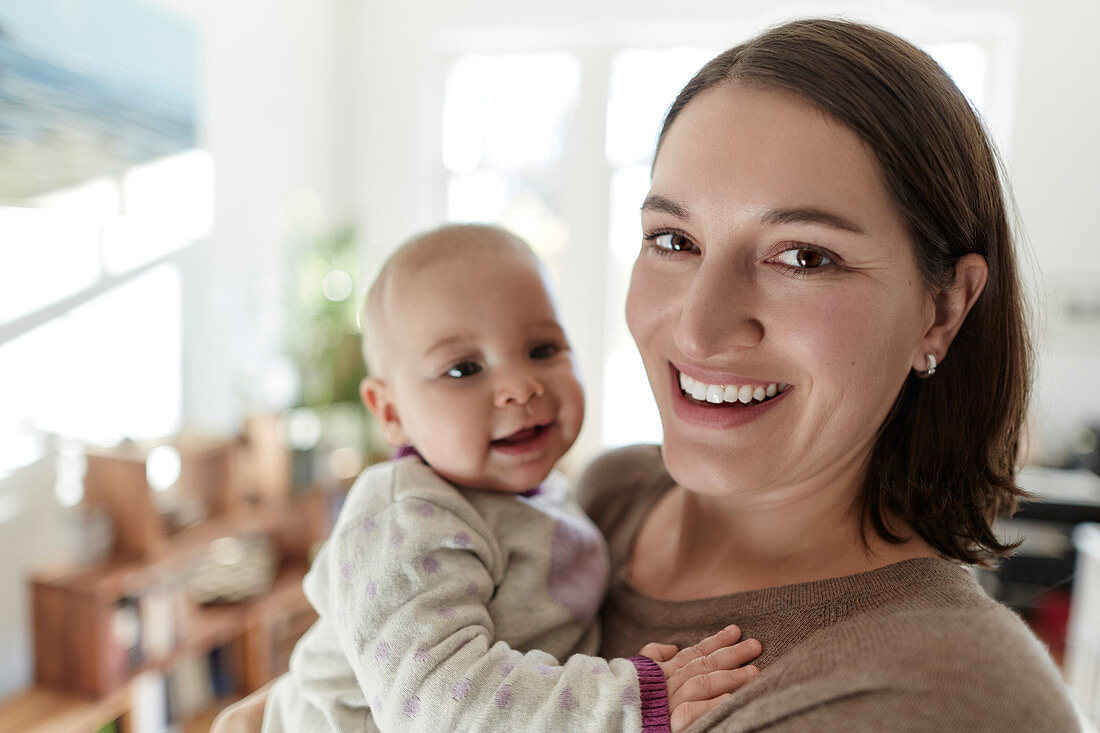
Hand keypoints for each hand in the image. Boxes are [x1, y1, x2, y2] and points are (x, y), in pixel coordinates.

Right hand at [637, 625, 760, 731]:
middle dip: (731, 654)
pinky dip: (712, 704)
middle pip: (703, 665)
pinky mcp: (671, 723)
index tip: (736, 631)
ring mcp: (669, 702)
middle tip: (755, 646)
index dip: (716, 641)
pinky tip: (731, 699)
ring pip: (703, 684)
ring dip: (730, 677)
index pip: (693, 652)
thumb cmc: (628, 698)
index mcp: (661, 671)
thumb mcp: (636, 672)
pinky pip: (694, 711)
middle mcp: (667, 683)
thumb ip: (653, 656)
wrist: (615, 720)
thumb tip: (673, 646)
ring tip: (754, 673)